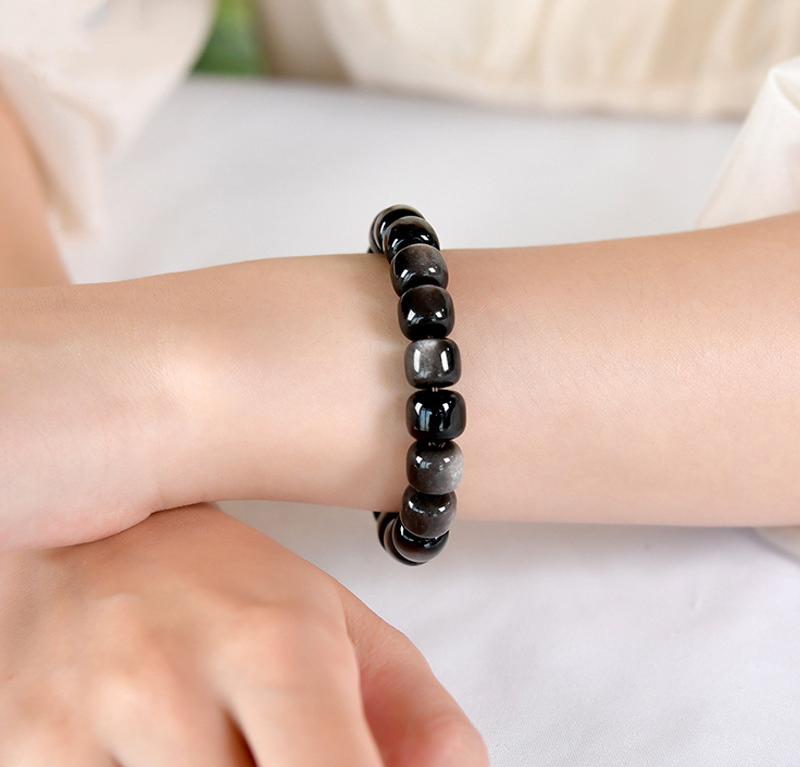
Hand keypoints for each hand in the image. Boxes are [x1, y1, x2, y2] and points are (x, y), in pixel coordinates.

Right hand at [0, 503, 486, 765]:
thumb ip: (414, 710)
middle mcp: (169, 685)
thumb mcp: (339, 621)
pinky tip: (169, 753)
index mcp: (273, 645)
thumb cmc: (226, 581)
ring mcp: (78, 729)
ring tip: (232, 743)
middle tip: (285, 748)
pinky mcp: (19, 755)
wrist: (92, 540)